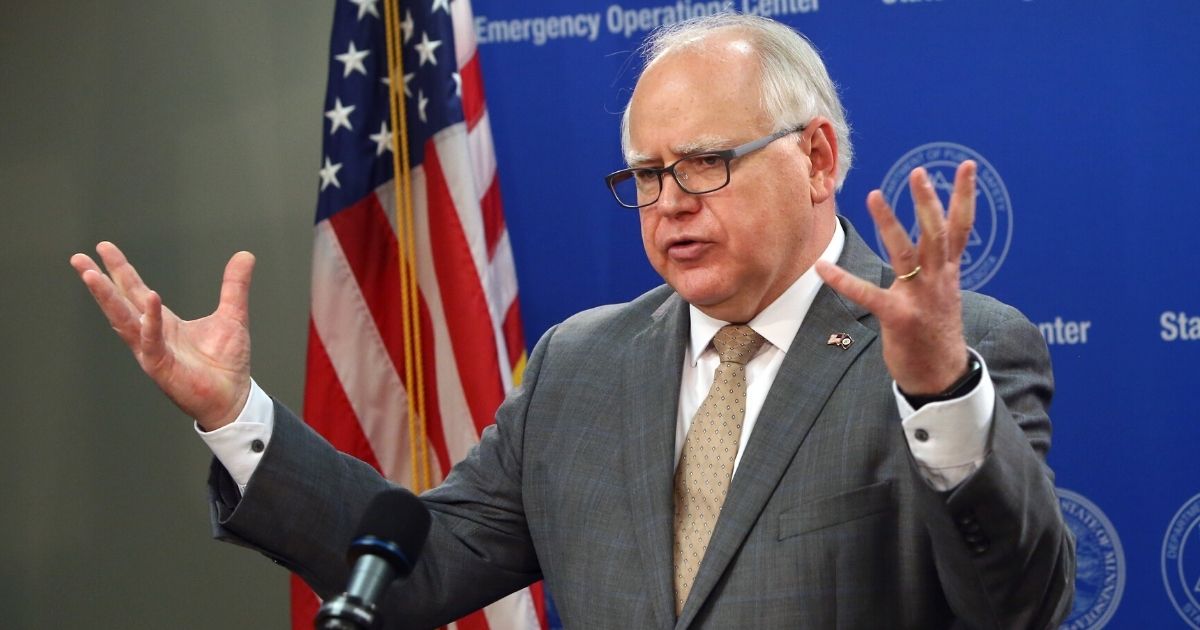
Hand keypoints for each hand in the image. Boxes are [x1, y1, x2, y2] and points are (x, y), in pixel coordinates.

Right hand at [70, 242, 255, 429]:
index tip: (104, 248)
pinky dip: (150, 321)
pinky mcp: (161, 366)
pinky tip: (149, 300)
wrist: (233, 397)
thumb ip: (234, 286)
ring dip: (108, 298)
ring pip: (124, 321)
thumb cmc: (226, 363)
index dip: (120, 270)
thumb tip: (244, 255)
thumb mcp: (233, 315)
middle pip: (120, 303)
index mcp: (163, 323)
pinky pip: (151, 341)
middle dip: (100, 282)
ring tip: (92, 276)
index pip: (135, 291)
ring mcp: (152, 352)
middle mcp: (151, 336)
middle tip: (79, 259)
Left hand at [816, 161, 976, 394]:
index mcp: (948, 271)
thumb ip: (938, 265)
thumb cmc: (937, 331)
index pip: (961, 227)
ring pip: (905, 253)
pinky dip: (844, 281)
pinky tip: (823, 267)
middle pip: (937, 233)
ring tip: (873, 194)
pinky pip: (868, 295)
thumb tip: (936, 240)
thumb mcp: (945, 292)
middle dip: (928, 202)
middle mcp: (937, 279)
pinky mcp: (898, 318)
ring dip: (889, 223)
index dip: (965, 195)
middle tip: (920, 173)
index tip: (969, 165)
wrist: (942, 376)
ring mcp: (919, 298)